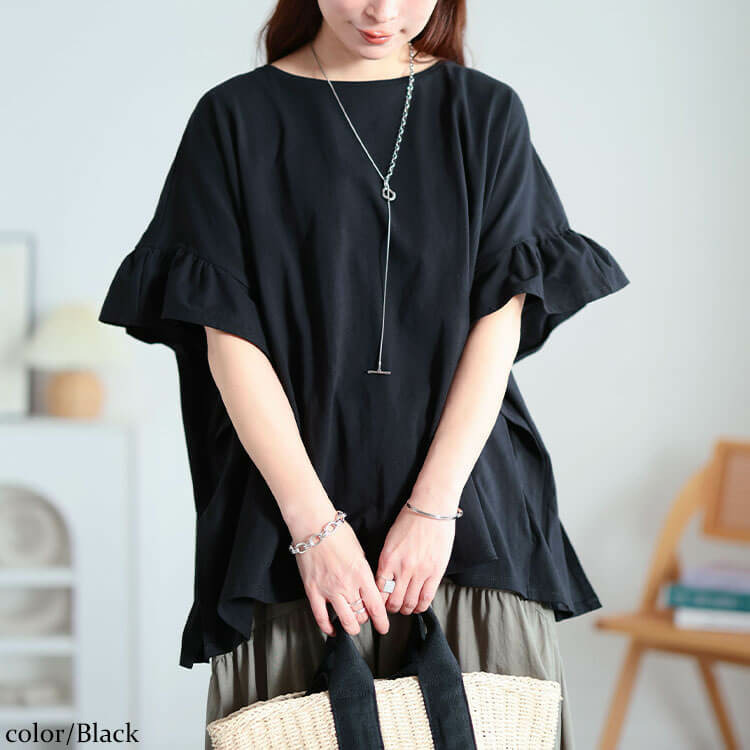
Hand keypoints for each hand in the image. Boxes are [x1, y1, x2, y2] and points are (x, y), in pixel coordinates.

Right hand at [293, 513, 389, 637]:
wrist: (313, 526)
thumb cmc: (336, 533)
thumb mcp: (359, 551)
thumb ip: (364, 572)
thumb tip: (367, 587)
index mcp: (361, 573)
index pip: (376, 606)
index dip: (381, 621)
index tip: (383, 627)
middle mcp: (347, 585)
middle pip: (361, 615)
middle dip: (365, 618)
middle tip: (365, 617)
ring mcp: (329, 590)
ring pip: (345, 620)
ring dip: (351, 626)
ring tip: (352, 625)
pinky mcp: (313, 591)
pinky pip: (321, 617)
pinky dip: (327, 628)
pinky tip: (332, 630)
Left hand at [375, 501, 456, 614]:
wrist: (432, 509)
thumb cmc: (411, 520)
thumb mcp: (390, 540)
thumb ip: (388, 561)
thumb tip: (386, 580)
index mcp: (388, 558)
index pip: (379, 590)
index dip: (378, 601)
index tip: (380, 602)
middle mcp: (403, 568)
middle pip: (393, 601)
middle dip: (391, 608)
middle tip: (392, 607)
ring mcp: (420, 571)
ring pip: (410, 603)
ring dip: (406, 609)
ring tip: (405, 608)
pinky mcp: (436, 572)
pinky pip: (427, 598)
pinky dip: (421, 606)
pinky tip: (418, 606)